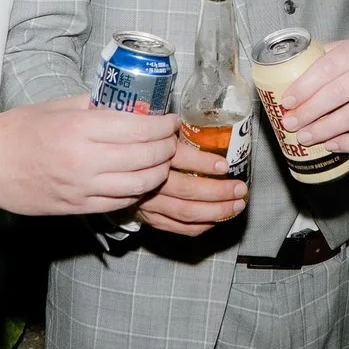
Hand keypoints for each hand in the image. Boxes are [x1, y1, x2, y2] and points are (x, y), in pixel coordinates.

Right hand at [0, 96, 176, 214]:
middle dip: (167, 148)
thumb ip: (95, 104)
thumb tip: (128, 102)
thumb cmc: (19, 130)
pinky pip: (121, 202)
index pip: (140, 128)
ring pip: (140, 184)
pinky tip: (140, 181)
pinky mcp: (78, 207)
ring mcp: (83, 187)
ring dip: (158, 172)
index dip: (164, 125)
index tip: (170, 120)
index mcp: (81, 128)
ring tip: (160, 161)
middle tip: (170, 140)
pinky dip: (137, 192)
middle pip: (147, 157)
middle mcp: (85, 160)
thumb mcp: (58, 106)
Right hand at [134, 131, 248, 236]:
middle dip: (218, 191)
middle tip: (240, 189)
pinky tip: (217, 219)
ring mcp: (149, 204)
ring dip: (216, 211)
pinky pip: (179, 227)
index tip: (225, 164)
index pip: (179, 159)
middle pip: (187, 190)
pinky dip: (201, 226)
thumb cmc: (136, 148)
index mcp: (150, 156)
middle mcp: (149, 182)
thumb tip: (202, 121)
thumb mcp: (148, 131)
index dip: (204, 163)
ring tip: (236, 205)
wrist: (108, 174)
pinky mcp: (150, 219)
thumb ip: (168, 129)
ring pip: (185, 212)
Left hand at [274, 35, 348, 153]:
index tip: (288, 100)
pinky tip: (333, 144)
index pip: (327, 66)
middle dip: (309, 112)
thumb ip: (335, 51)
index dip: (304, 86)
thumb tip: (297, 61)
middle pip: (336, 94)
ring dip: (324, 130)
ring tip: (306, 137)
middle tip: (291, 123)